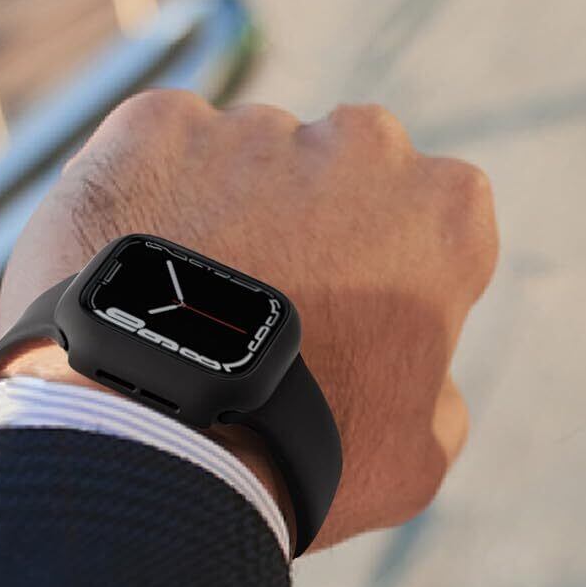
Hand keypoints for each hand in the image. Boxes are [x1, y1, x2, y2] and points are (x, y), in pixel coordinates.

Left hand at [0, 91, 497, 552]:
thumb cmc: (302, 460)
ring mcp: (258, 128)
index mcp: (446, 213)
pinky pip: (159, 146)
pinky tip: (139, 269)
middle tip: (275, 300)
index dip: (394, 266)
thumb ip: (435, 375)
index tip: (355, 314)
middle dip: (319, 214)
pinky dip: (148, 192)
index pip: (433, 216)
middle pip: (346, 165)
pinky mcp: (157, 125)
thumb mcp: (422, 447)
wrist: (156, 447)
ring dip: (231, 204)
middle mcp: (364, 145)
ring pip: (249, 154)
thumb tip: (414, 360)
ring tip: (188, 303)